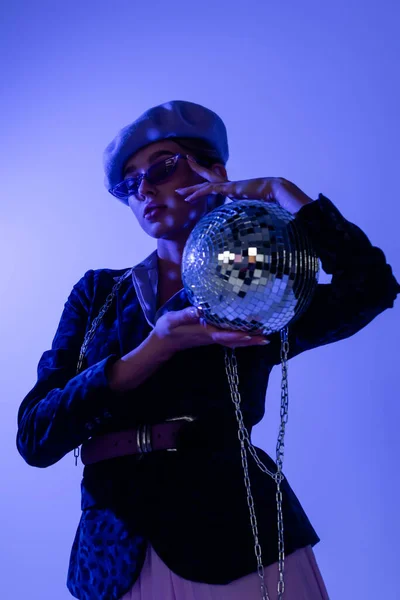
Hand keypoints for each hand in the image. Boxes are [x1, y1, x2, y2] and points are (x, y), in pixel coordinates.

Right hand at [153, 306, 269, 354]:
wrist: (163, 343)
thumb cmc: (167, 330)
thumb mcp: (173, 320)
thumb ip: (185, 315)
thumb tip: (199, 310)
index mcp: (204, 332)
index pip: (224, 335)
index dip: (237, 335)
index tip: (251, 334)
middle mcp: (211, 337)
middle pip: (234, 341)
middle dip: (250, 340)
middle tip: (267, 338)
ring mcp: (212, 339)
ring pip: (234, 342)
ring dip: (249, 341)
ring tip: (264, 338)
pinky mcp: (211, 337)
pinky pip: (230, 340)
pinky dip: (241, 339)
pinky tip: (249, 336)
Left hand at [176, 155, 313, 215]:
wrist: (277, 192)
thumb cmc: (270, 202)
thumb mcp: (255, 210)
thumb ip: (249, 216)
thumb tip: (251, 230)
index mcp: (235, 190)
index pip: (218, 186)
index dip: (206, 186)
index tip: (198, 188)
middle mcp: (230, 186)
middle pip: (208, 181)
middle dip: (195, 178)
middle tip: (182, 177)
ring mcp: (229, 186)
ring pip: (205, 185)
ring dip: (191, 189)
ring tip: (178, 191)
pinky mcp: (229, 188)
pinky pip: (210, 190)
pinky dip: (198, 193)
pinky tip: (188, 197)